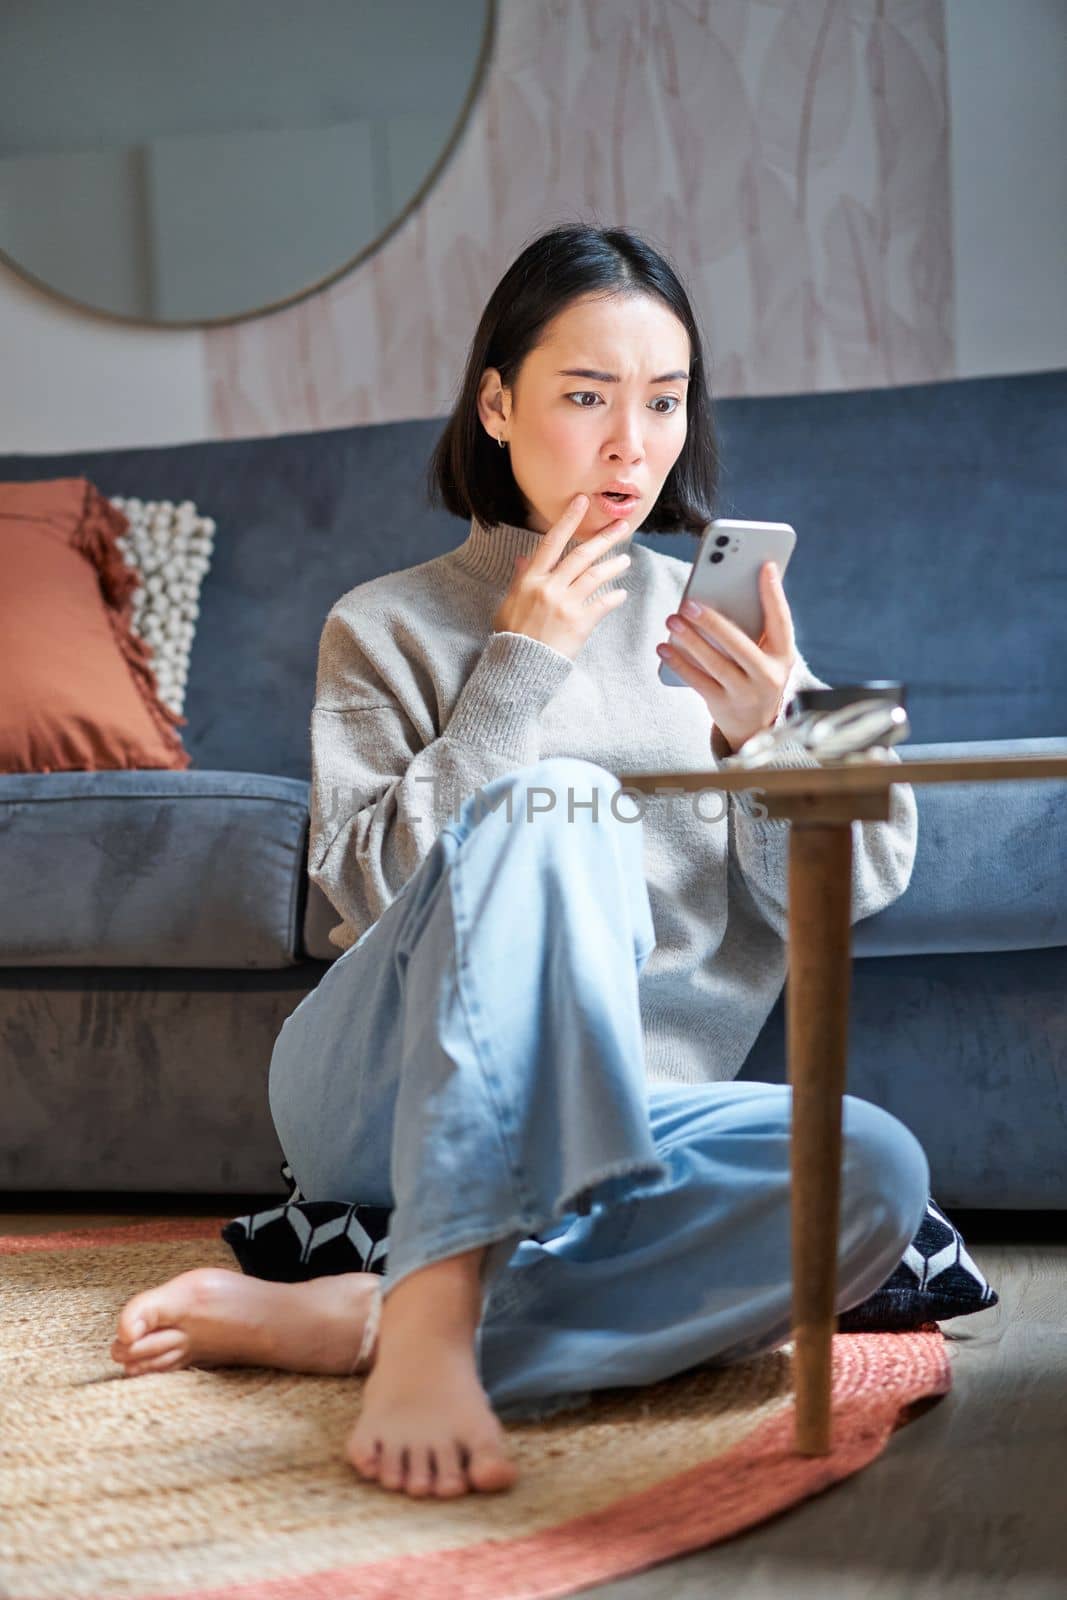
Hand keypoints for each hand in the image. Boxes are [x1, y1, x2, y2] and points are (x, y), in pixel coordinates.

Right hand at [492, 493, 631, 661]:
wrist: (519, 667)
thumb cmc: (512, 636)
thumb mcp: (510, 603)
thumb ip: (521, 579)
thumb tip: (525, 558)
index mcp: (531, 580)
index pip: (552, 542)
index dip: (568, 520)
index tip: (582, 502)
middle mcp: (550, 588)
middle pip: (581, 555)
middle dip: (604, 538)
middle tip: (622, 527)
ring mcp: (566, 605)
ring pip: (595, 576)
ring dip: (613, 566)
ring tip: (625, 560)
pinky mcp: (580, 624)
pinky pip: (602, 605)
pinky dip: (614, 598)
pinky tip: (621, 594)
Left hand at [656, 562, 796, 751]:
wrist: (755, 726)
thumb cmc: (757, 674)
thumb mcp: (767, 654)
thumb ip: (756, 627)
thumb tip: (729, 588)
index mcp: (783, 655)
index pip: (781, 621)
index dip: (774, 594)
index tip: (765, 566)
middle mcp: (768, 676)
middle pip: (739, 645)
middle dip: (713, 622)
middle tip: (689, 602)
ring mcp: (745, 693)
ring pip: (715, 663)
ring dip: (690, 640)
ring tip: (672, 619)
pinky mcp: (722, 705)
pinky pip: (697, 681)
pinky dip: (679, 663)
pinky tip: (664, 647)